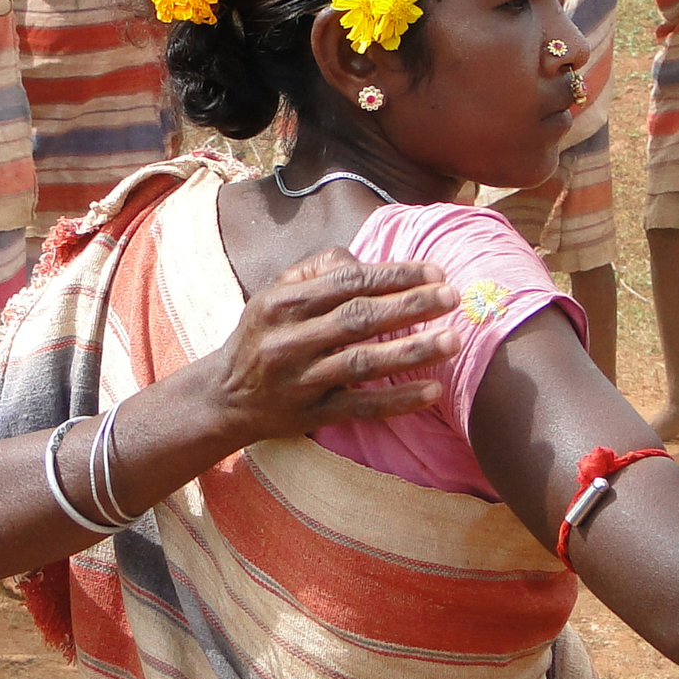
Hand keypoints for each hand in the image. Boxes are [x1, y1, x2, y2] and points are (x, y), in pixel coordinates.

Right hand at [206, 251, 460, 446]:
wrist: (224, 396)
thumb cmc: (262, 335)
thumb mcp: (274, 294)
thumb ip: (317, 271)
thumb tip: (366, 263)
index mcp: (282, 303)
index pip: (348, 281)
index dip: (395, 275)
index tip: (436, 272)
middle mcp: (289, 340)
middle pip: (359, 318)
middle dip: (411, 306)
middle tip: (453, 298)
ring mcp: (300, 380)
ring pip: (362, 363)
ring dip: (411, 351)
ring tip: (452, 340)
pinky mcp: (311, 414)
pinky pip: (360, 408)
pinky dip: (397, 400)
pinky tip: (431, 390)